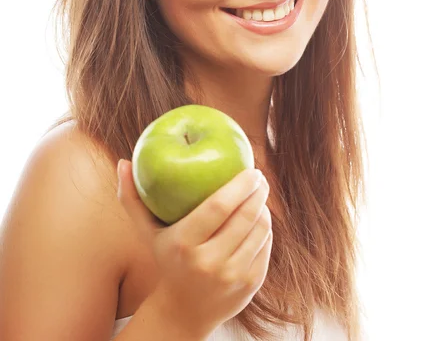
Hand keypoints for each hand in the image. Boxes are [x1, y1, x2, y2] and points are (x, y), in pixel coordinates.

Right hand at [117, 161, 271, 337]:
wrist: (182, 313)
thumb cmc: (165, 260)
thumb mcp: (147, 232)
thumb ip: (131, 198)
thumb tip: (122, 162)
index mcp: (184, 244)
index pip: (218, 207)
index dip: (239, 185)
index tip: (249, 170)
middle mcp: (208, 262)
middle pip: (244, 217)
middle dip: (257, 192)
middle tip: (259, 176)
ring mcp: (231, 276)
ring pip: (259, 231)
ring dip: (264, 207)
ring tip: (259, 194)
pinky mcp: (249, 285)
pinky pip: (265, 247)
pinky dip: (265, 228)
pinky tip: (261, 217)